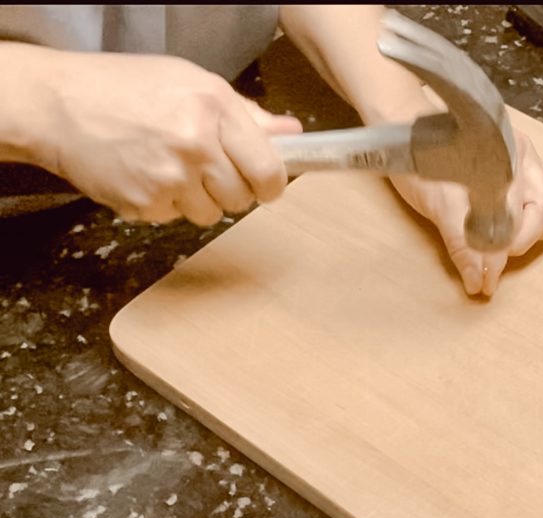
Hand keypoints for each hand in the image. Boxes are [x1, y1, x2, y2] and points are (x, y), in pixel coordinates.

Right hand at [34, 51, 301, 225]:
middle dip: (231, 189)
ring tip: (171, 168)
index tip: (265, 185)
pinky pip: (176, 219)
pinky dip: (167, 204)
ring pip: (211, 214)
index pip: (269, 171)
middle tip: (207, 168)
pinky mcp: (145, 205)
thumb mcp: (194, 83)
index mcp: (214, 110)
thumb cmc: (127, 88)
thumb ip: (248, 115)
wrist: (60, 106)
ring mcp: (169, 180)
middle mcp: (195, 146)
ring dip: (199, 199)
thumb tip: (291, 134)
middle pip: (242, 199)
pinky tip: (148, 176)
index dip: (271, 185)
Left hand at [390, 129, 542, 295]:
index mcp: (499, 161)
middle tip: (495, 259)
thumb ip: (461, 245)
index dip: (498, 257)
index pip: (511, 218)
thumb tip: (479, 281)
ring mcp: (528, 159)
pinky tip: (529, 223)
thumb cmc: (421, 164)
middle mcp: (521, 157)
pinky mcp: (529, 165)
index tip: (485, 283)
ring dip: (541, 228)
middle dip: (522, 242)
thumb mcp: (436, 207)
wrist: (411, 131)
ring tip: (512, 242)